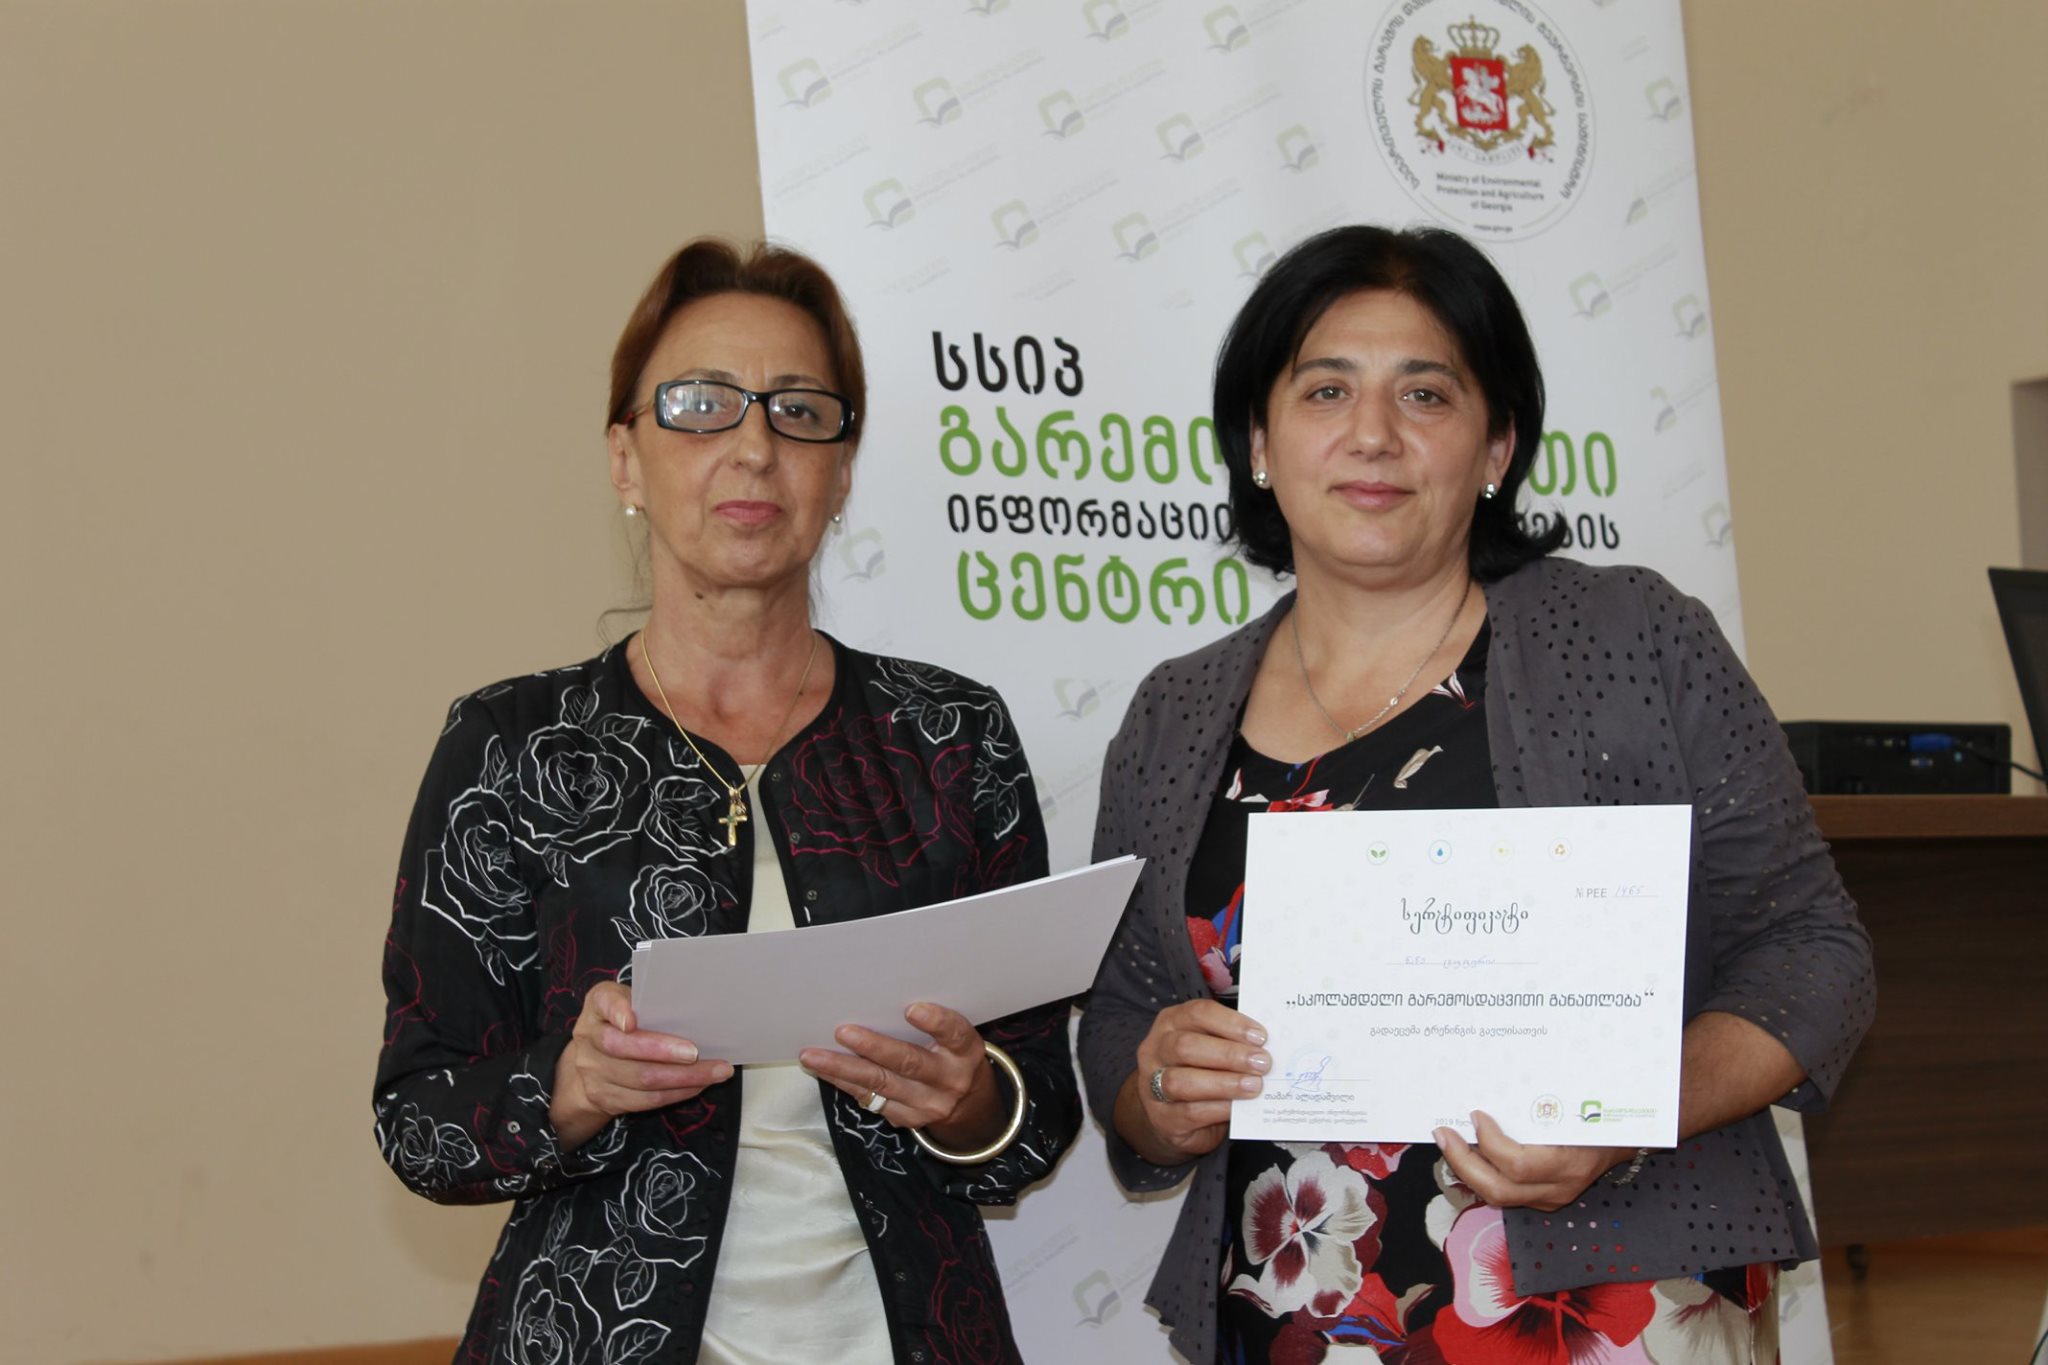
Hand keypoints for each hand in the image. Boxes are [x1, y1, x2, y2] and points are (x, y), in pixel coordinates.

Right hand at [551, 982, 731, 1150]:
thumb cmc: (621, 1024)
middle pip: (623, 1047)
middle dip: (663, 1052)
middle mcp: (589, 1038)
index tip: (631, 1020)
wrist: (590, 1065)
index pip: (603, 1002)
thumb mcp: (627, 1002)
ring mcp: (594, 1071)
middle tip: (695, 1053)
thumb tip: (688, 1008)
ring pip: (641, 1078)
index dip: (617, 1011)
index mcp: (597, 1007)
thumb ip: (648, 1000)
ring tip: (714, 1072)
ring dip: (683, 1077)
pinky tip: (698, 1085)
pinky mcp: (606, 1097)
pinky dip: (677, 1092)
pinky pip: (646, 1100)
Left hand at [800, 1003, 1002, 1147]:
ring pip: (880, 1084)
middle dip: (873, 1047)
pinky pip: (869, 1099)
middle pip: (909, 1063)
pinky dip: (843, 1082)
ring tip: (812, 1055)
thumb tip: (876, 996)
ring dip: (843, 1068)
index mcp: (965, 1051)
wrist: (967, 1104)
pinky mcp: (906, 1118)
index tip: (911, 1009)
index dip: (935, 1022)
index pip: (955, 1034)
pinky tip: (822, 1069)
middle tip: (842, 1031)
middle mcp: (949, 1079)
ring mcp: (927, 1103)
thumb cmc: (949, 1053)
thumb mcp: (953, 1037)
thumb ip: (929, 1022)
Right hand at [1119, 999, 1269, 1164]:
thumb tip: (1267, 1046)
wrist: (1172, 1116)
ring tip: (1254, 1086)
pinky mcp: (1162, 1118)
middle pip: (1186, 1046)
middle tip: (1262, 1063)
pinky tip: (1239, 1107)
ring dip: (1224, 1083)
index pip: (1196, 1013)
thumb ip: (1232, 1042)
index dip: (1230, 1023)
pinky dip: (1219, 1108)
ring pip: (1182, 1081)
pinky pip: (1190, 1112)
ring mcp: (1152, 1085)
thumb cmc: (1199, 1072)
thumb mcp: (1212, 1048)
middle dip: (1229, 1054)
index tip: (1260, 1036)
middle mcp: (1155, 1050)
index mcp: (1171, 1023)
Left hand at [1433, 1111, 1637, 1211]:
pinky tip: (1468, 1153)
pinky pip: (1504, 1192)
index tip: (1476, 1115)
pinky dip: (1481, 1173)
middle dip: (1463, 1162)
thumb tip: (1497, 1081)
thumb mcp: (1576, 1104)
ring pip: (1497, 1196)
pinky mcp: (1542, 1200)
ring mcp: (1549, 1198)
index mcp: (1569, 1163)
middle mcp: (1558, 1187)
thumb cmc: (1599, 1116)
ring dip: (1466, 1169)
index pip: (1519, 1165)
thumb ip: (1541, 1101)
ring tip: (1449, 1143)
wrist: (1624, 1141)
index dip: (1490, 1142)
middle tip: (1443, 1134)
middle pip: (1499, 1189)